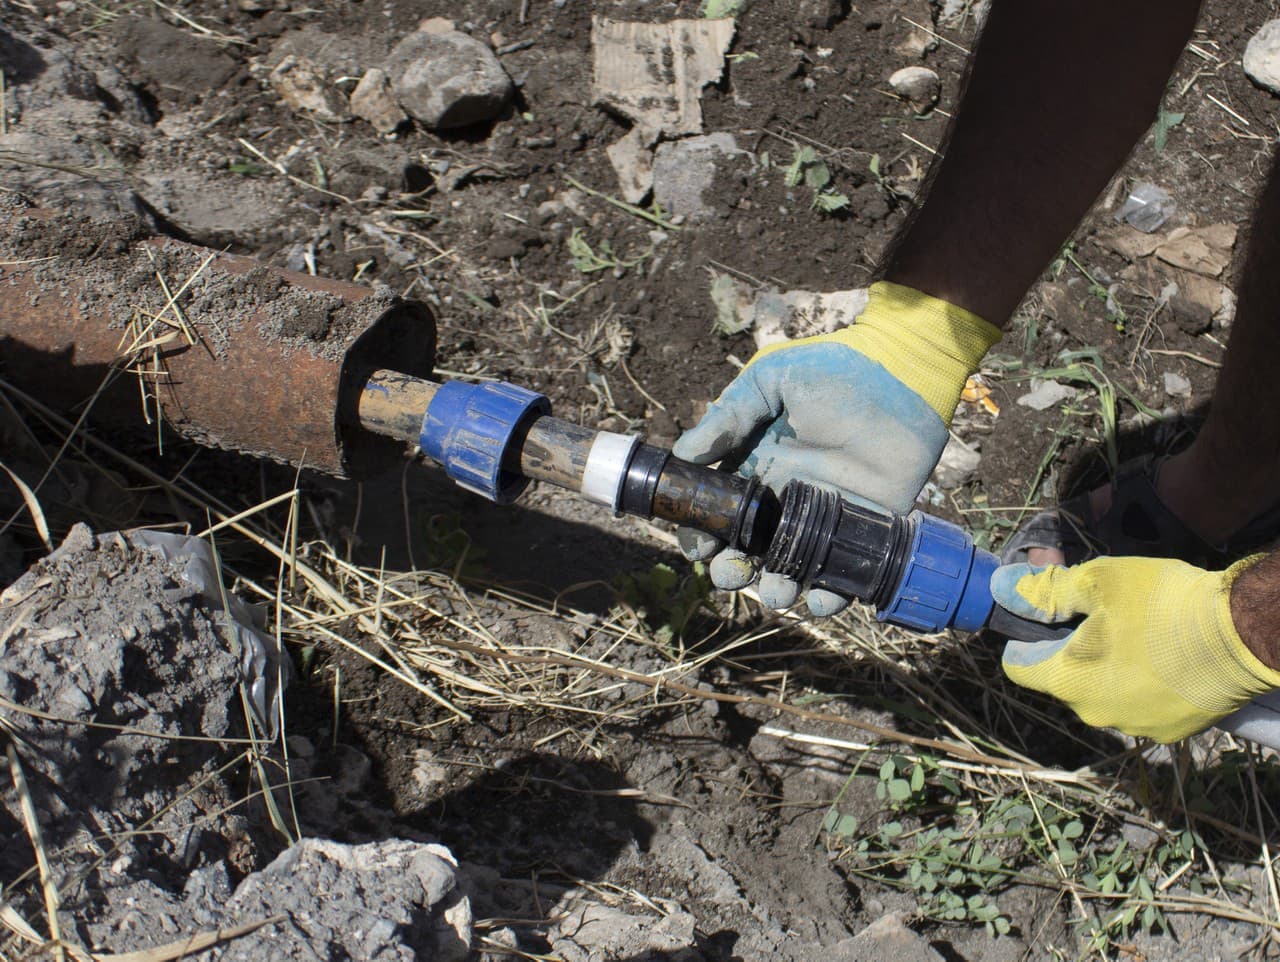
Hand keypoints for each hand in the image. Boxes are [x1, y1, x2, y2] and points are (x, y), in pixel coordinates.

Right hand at [674, 281, 999, 614]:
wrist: (901, 376)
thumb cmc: (834, 371)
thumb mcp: (770, 380)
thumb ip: (728, 416)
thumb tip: (683, 452)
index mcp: (754, 469)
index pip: (717, 513)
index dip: (700, 532)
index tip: (696, 543)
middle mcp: (782, 502)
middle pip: (745, 553)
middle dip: (730, 571)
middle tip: (731, 570)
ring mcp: (821, 521)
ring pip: (789, 572)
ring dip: (775, 591)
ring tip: (777, 590)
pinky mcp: (862, 532)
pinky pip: (842, 577)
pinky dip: (830, 597)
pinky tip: (822, 596)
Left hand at [992, 557, 1279, 742]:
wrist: (1244, 636)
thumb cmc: (1163, 604)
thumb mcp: (1098, 582)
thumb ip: (1046, 591)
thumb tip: (1004, 589)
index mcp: (1068, 681)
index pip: (1019, 668)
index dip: (1024, 639)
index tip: (1045, 617)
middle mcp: (1094, 714)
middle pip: (1063, 679)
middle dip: (1071, 648)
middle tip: (1100, 614)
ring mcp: (1135, 727)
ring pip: (1103, 693)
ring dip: (1109, 667)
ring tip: (1139, 634)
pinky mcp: (1170, 731)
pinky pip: (1140, 705)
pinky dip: (1143, 684)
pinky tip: (1165, 657)